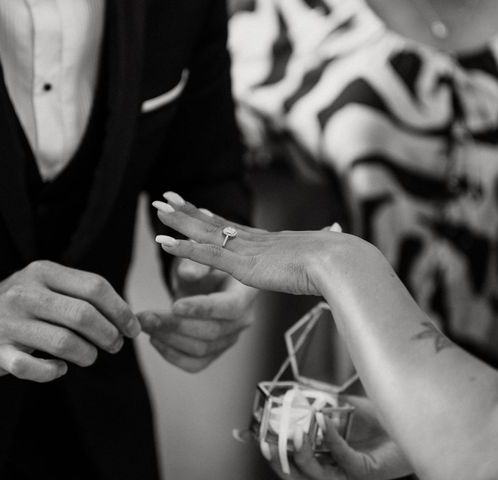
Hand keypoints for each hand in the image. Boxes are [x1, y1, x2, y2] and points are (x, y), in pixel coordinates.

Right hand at [0, 260, 140, 382]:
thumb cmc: (24, 304)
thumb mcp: (48, 285)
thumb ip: (84, 294)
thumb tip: (129, 318)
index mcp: (44, 272)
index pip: (95, 287)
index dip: (120, 310)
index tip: (132, 328)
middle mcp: (25, 294)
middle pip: (83, 315)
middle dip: (108, 334)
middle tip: (115, 345)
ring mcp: (8, 323)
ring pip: (64, 343)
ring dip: (87, 354)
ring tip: (91, 356)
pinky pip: (33, 369)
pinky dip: (54, 372)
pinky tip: (60, 368)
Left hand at [140, 193, 256, 372]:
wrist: (209, 278)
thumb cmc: (208, 264)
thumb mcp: (203, 255)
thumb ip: (197, 262)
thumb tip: (188, 273)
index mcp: (245, 293)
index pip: (230, 307)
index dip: (203, 309)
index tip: (174, 305)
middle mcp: (243, 319)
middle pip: (212, 332)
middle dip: (174, 325)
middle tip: (145, 316)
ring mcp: (230, 338)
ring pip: (201, 349)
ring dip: (168, 339)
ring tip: (145, 323)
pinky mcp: (215, 351)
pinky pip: (195, 364)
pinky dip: (171, 355)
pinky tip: (154, 339)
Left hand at [151, 194, 378, 296]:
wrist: (340, 261)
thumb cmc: (338, 259)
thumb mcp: (325, 248)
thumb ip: (323, 240)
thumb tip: (334, 230)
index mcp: (268, 241)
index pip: (232, 227)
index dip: (211, 216)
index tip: (196, 207)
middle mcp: (253, 241)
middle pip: (213, 222)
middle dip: (187, 211)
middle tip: (166, 198)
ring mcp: (246, 251)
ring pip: (204, 232)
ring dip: (178, 221)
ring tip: (157, 209)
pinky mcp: (244, 265)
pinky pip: (206, 255)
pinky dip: (183, 248)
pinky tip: (163, 241)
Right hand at [267, 396, 411, 479]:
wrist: (412, 426)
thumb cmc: (380, 421)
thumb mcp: (345, 407)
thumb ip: (323, 403)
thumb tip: (298, 392)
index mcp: (322, 457)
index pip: (289, 458)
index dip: (269, 448)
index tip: (249, 433)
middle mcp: (332, 469)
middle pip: (296, 473)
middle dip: (278, 459)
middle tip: (266, 441)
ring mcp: (347, 473)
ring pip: (316, 474)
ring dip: (302, 455)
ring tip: (295, 433)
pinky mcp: (364, 472)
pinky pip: (343, 458)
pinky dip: (331, 438)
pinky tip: (323, 420)